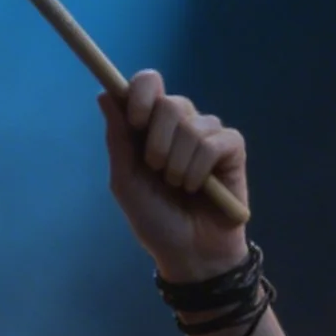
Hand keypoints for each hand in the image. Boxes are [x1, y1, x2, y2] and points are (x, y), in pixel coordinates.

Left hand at [100, 71, 248, 283]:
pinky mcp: (232, 147)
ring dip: (178, 166)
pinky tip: (199, 188)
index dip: (141, 93)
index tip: (135, 120)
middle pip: (170, 103)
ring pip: (192, 126)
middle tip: (157, 171)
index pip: (148, 83)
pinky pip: (214, 143)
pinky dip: (200, 170)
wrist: (187, 253)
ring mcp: (208, 133)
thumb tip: (104, 95)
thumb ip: (118, 139)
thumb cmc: (155, 219)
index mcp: (151, 126)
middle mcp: (180, 123)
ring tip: (180, 188)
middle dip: (157, 142)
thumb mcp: (126, 182)